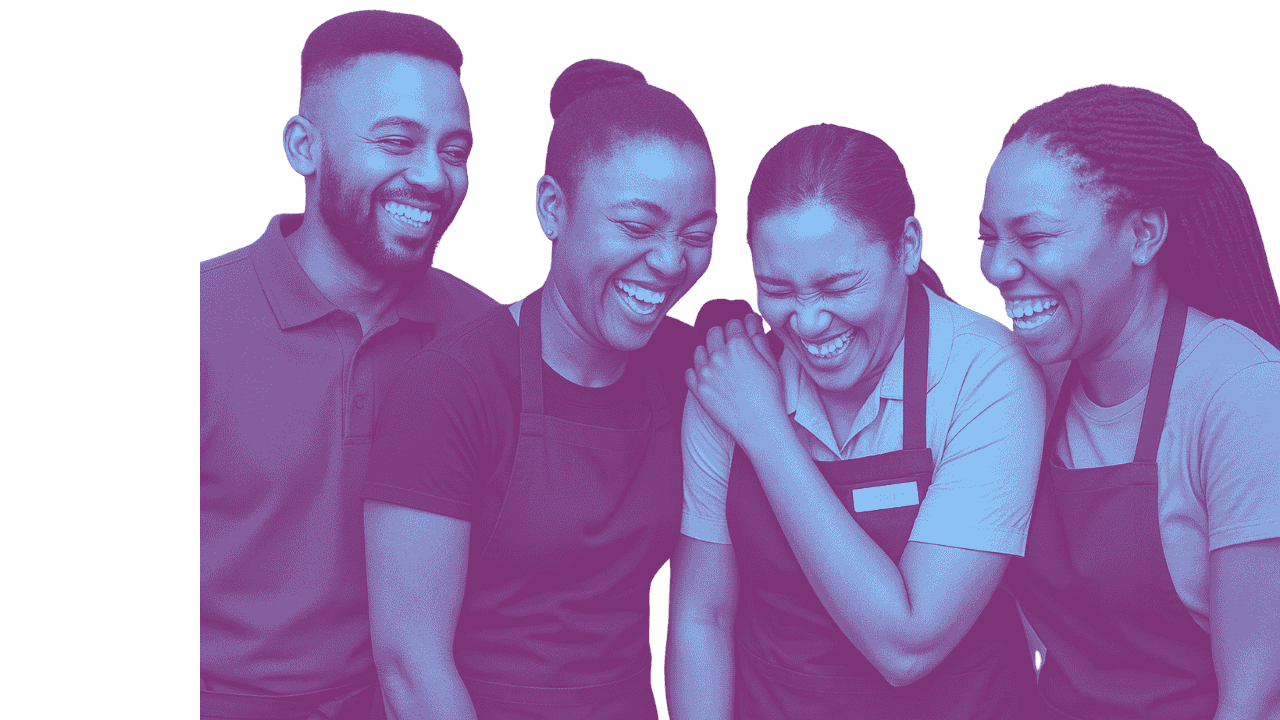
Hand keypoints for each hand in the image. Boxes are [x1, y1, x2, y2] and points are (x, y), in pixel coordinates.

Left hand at [685, 314, 786, 443]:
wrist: (759, 425)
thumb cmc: (769, 394)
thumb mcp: (770, 361)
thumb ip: (758, 336)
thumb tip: (750, 317)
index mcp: (738, 345)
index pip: (732, 324)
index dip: (738, 330)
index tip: (741, 337)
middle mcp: (718, 355)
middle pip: (713, 333)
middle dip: (721, 337)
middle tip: (730, 350)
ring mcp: (705, 372)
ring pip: (699, 350)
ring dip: (708, 353)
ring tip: (720, 365)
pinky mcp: (697, 389)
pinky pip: (689, 372)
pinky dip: (696, 372)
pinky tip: (709, 377)